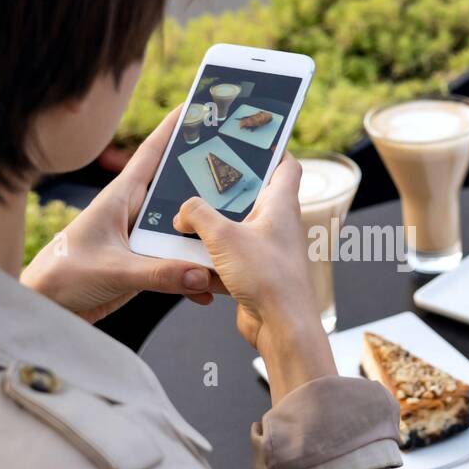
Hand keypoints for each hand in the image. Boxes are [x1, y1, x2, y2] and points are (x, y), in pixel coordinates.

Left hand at [22, 105, 215, 322]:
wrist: (46, 309)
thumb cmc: (62, 276)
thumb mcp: (112, 270)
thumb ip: (158, 273)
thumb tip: (200, 275)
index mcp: (121, 198)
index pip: (151, 154)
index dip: (173, 127)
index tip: (198, 105)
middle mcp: (134, 214)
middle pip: (177, 190)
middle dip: (206, 180)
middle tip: (239, 167)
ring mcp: (140, 240)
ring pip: (182, 231)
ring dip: (205, 237)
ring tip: (236, 235)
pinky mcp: (144, 266)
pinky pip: (178, 265)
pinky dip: (194, 275)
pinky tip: (209, 288)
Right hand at [173, 155, 335, 401]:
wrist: (281, 328)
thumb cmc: (267, 277)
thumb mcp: (223, 236)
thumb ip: (198, 215)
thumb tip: (182, 212)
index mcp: (280, 206)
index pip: (286, 165)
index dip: (271, 149)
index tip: (249, 140)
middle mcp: (277, 226)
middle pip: (254, 196)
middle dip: (226, 190)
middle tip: (200, 180)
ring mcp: (267, 252)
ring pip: (236, 230)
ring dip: (213, 228)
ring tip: (185, 218)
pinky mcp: (255, 276)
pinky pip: (229, 260)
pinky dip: (211, 260)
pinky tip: (188, 259)